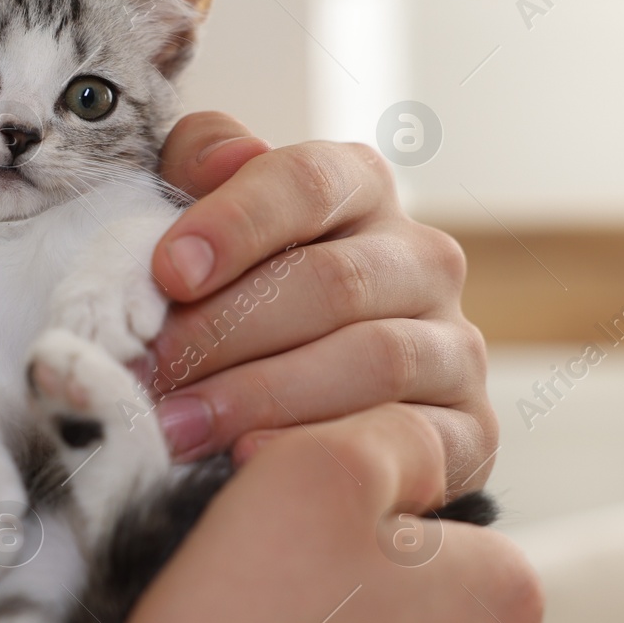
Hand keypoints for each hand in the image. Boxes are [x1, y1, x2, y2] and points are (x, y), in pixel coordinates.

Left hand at [151, 112, 498, 493]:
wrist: (297, 417)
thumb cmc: (234, 300)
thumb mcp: (204, 219)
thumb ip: (199, 163)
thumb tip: (227, 158)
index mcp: (362, 188)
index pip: (307, 182)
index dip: (235, 223)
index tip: (168, 273)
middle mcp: (424, 259)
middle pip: (334, 281)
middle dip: (231, 328)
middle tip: (153, 369)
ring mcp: (456, 347)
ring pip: (374, 359)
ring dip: (264, 395)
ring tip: (178, 426)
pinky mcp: (471, 432)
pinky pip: (409, 440)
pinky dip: (327, 449)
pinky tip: (251, 463)